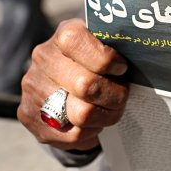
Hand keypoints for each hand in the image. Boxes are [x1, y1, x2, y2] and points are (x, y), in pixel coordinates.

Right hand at [18, 19, 129, 151]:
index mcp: (64, 35)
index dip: (106, 59)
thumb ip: (118, 47)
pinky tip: (91, 121)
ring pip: (81, 114)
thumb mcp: (105, 47)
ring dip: (104, 116)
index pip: (78, 42)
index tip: (121, 68)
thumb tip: (141, 52)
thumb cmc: (95, 65)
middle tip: (121, 95)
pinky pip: (72, 134)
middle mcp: (43, 58)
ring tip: (108, 110)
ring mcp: (33, 88)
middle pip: (86, 85)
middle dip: (114, 95)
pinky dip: (90, 131)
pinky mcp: (30, 116)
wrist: (64, 87)